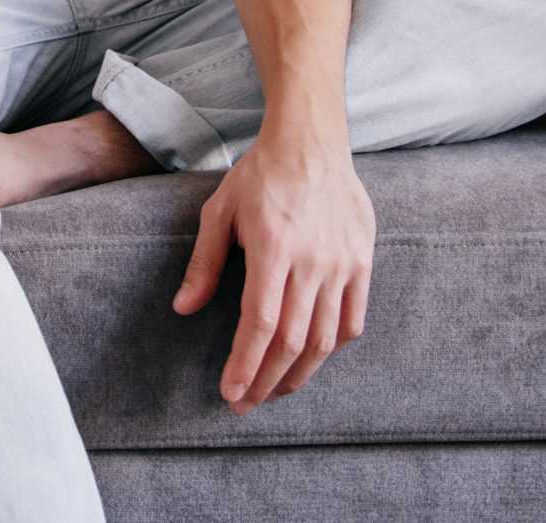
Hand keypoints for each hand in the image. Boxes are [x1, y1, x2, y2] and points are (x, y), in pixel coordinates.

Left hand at [173, 139, 373, 414]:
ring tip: (275, 390)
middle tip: (246, 403)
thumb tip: (182, 309)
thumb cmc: (259, 176)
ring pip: (324, 338)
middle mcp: (313, 261)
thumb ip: (204, 263)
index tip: (230, 393)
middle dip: (266, 380)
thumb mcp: (219, 212)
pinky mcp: (363, 261)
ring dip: (298, 373)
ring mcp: (342, 263)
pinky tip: (311, 357)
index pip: (259, 323)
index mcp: (274, 248)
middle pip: (291, 341)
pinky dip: (333, 346)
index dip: (245, 365)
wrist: (311, 142)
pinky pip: (353, 318)